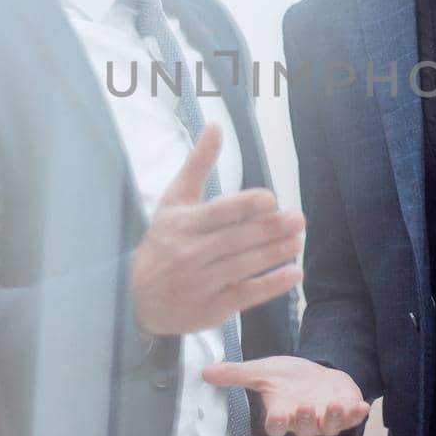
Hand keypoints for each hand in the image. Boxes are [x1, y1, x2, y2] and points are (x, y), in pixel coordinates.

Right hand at [132, 125, 303, 334]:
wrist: (136, 298)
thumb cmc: (163, 241)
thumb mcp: (174, 201)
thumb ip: (198, 165)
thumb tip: (215, 126)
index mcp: (181, 224)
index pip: (217, 213)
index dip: (245, 207)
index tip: (271, 200)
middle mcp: (189, 254)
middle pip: (236, 240)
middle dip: (270, 229)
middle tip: (299, 219)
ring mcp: (201, 283)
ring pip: (244, 266)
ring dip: (275, 253)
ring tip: (298, 240)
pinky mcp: (213, 308)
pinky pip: (247, 295)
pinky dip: (272, 285)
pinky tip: (294, 273)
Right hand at [203, 355, 368, 435]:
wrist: (314, 374)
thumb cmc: (286, 377)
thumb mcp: (261, 370)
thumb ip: (235, 374)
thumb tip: (204, 371)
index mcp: (281, 413)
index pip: (277, 427)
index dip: (277, 424)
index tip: (276, 417)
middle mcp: (303, 420)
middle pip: (304, 429)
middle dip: (305, 420)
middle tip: (305, 406)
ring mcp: (325, 418)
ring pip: (329, 427)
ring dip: (334, 418)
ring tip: (336, 405)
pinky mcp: (345, 411)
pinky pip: (351, 418)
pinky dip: (357, 414)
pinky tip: (363, 405)